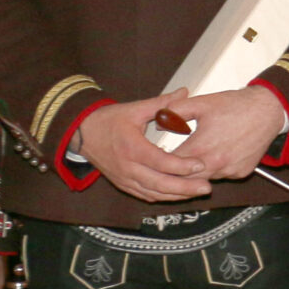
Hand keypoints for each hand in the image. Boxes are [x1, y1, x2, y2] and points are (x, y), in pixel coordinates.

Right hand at [78, 92, 214, 202]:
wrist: (81, 133)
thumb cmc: (109, 119)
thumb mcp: (135, 109)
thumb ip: (162, 103)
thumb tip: (185, 91)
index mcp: (132, 147)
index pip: (161, 162)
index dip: (182, 166)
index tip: (201, 164)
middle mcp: (128, 167)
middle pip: (159, 184)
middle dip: (185, 187)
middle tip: (206, 186)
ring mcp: (124, 179)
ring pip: (153, 193)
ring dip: (176, 195)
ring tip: (198, 191)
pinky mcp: (123, 184)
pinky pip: (145, 195)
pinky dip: (163, 197)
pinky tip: (179, 195)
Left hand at [164, 85, 288, 180]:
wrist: (268, 110)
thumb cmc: (236, 105)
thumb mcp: (201, 103)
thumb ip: (175, 111)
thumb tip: (159, 120)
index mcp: (200, 148)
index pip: (170, 166)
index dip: (159, 162)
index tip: (154, 158)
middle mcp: (215, 164)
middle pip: (184, 180)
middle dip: (175, 173)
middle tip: (167, 166)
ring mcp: (229, 171)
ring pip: (203, 179)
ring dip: (195, 173)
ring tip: (192, 158)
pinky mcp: (241, 173)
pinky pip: (222, 176)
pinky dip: (215, 170)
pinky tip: (216, 155)